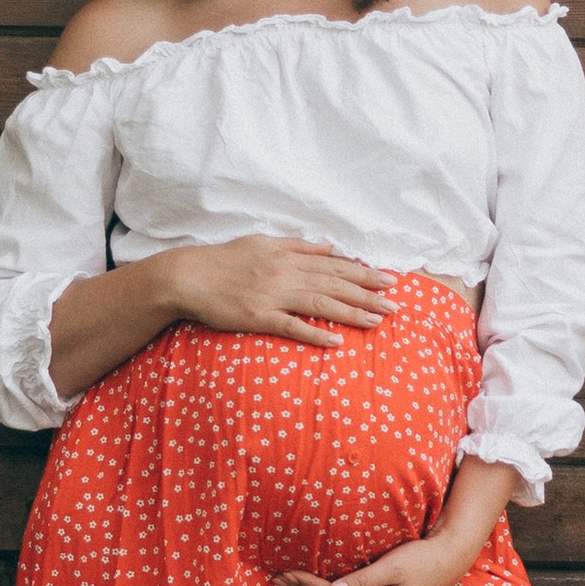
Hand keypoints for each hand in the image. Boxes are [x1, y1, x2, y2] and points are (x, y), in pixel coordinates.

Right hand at [166, 236, 390, 351]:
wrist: (188, 276)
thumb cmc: (225, 260)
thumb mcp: (263, 243)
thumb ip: (298, 246)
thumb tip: (329, 248)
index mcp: (288, 256)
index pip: (335, 265)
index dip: (364, 274)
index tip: (389, 281)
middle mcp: (285, 273)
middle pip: (335, 284)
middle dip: (368, 295)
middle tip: (396, 306)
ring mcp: (273, 296)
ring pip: (321, 304)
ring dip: (352, 313)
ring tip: (378, 322)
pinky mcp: (258, 317)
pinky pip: (292, 327)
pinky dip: (315, 335)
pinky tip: (336, 342)